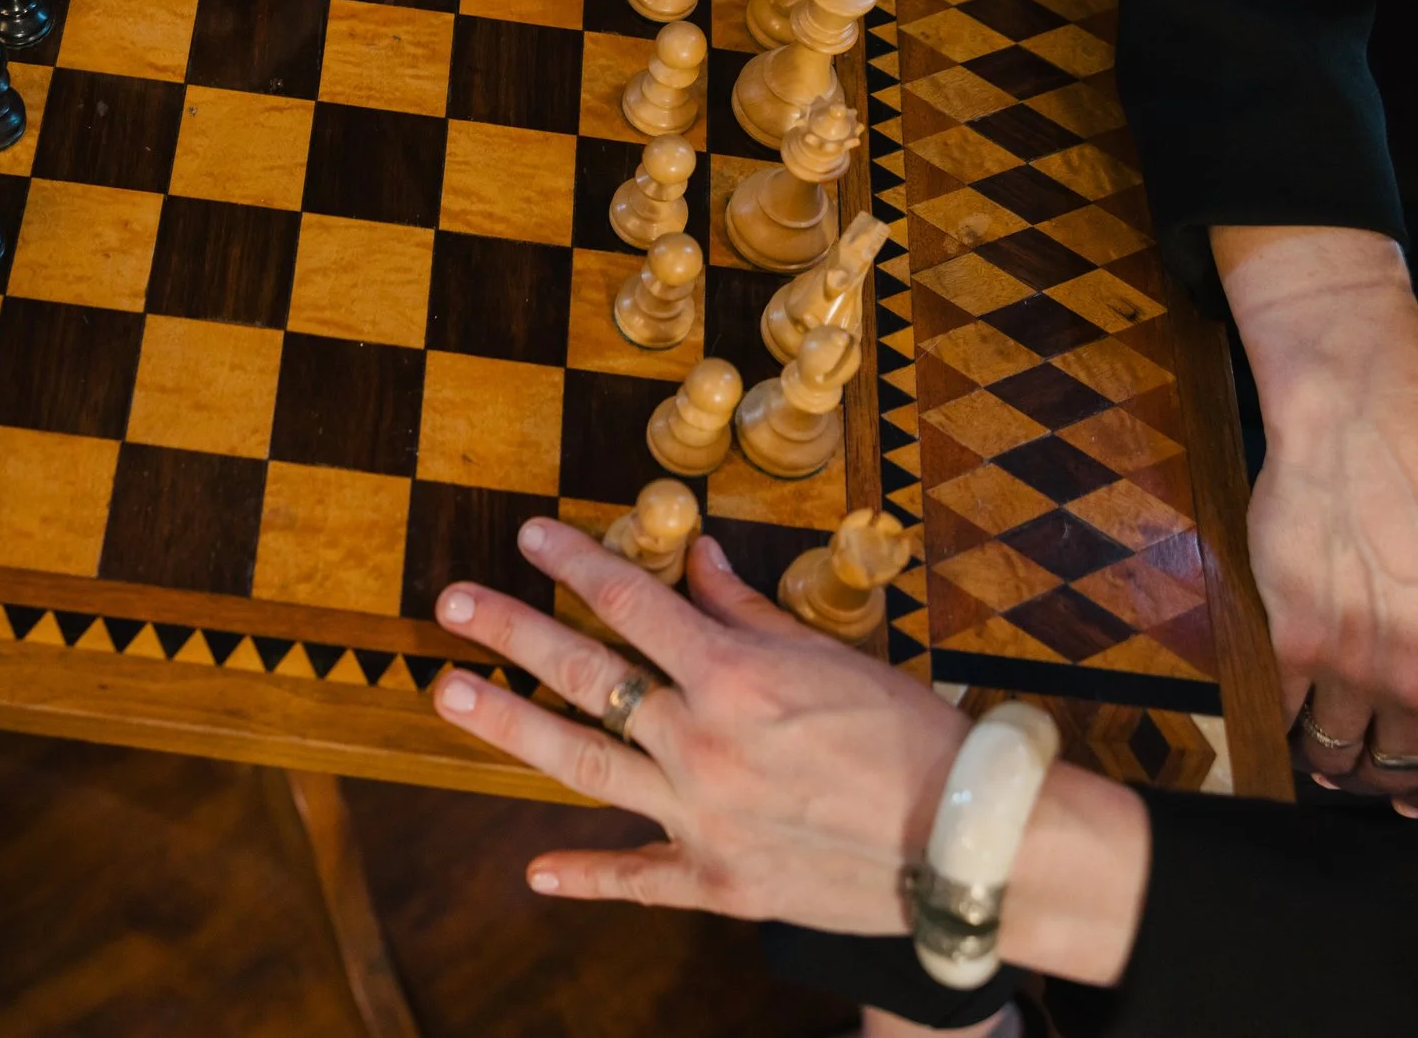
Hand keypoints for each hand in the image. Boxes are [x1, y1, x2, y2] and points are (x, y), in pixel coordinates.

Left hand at [428, 519, 1148, 984]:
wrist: (968, 842)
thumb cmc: (909, 734)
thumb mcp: (829, 654)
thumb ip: (749, 611)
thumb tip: (695, 557)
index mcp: (732, 674)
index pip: (629, 601)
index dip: (573, 563)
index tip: (529, 535)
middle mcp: (702, 741)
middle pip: (584, 674)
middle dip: (511, 632)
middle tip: (452, 605)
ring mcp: (701, 816)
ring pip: (584, 763)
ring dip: (510, 727)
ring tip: (449, 695)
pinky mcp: (717, 882)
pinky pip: (637, 878)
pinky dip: (586, 875)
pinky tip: (536, 872)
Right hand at [1215, 224, 1417, 810]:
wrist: (1365, 441)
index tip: (1411, 800)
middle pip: (1393, 771)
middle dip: (1371, 777)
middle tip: (1348, 762)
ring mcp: (1359, 666)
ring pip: (1333, 752)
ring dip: (1320, 754)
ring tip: (1311, 733)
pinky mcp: (1295, 642)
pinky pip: (1283, 713)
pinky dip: (1279, 717)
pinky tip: (1280, 701)